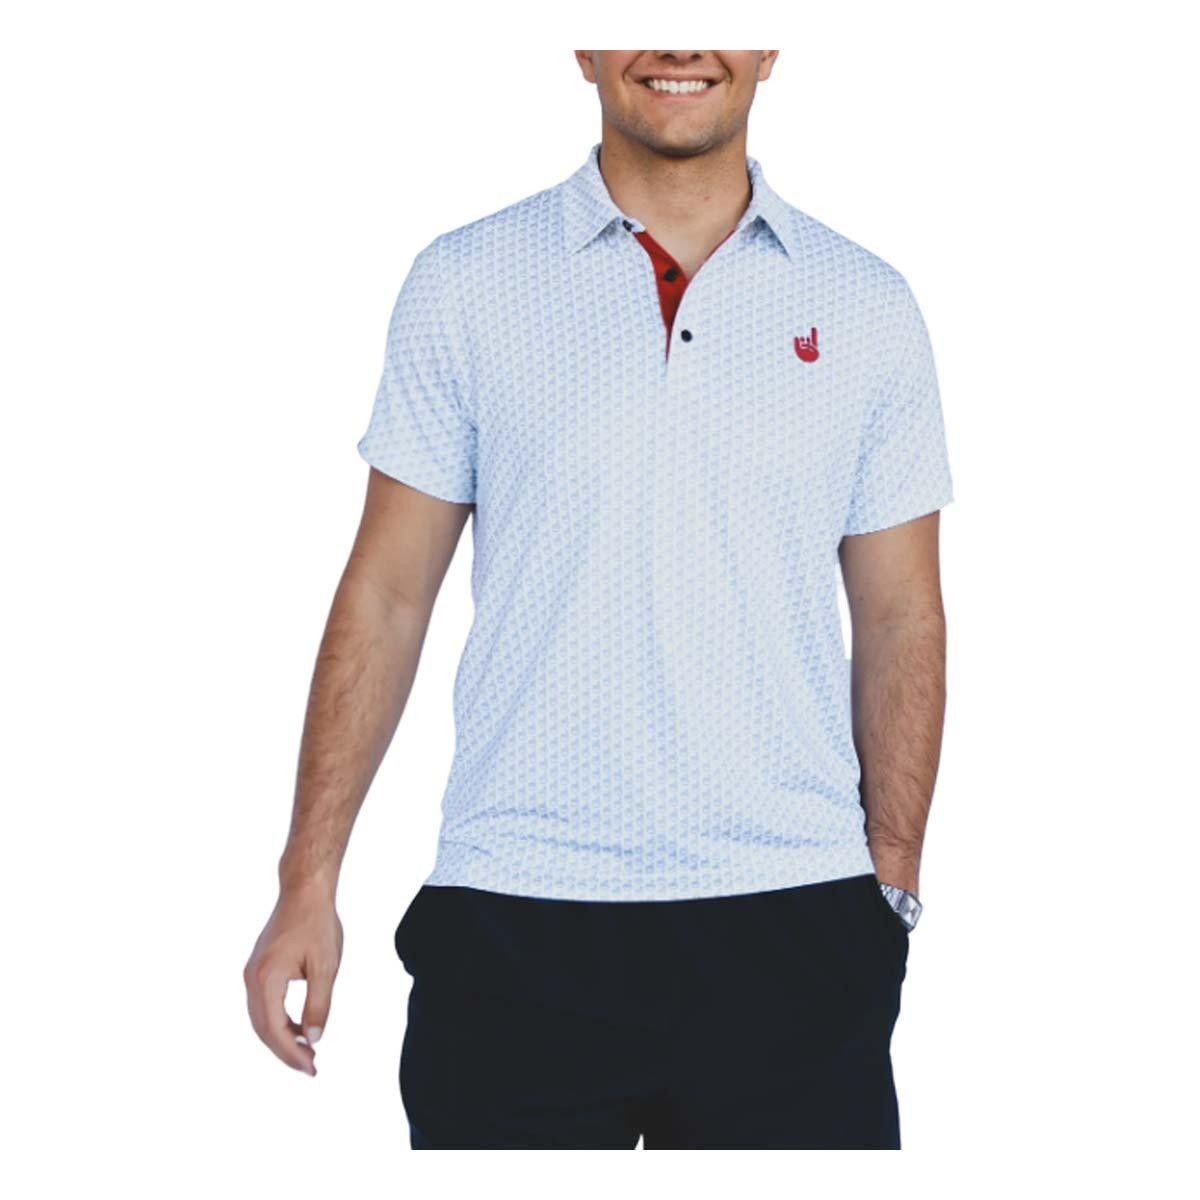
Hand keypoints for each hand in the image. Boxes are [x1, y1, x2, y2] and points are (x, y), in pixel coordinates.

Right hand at [244, 887, 343, 1075]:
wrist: (304, 891)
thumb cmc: (318, 924)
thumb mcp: (325, 967)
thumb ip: (319, 1005)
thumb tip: (313, 1039)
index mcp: (265, 979)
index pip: (274, 1029)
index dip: (291, 1053)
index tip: (311, 1068)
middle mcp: (251, 978)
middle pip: (263, 1028)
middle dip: (285, 1051)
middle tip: (310, 1067)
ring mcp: (251, 972)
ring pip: (261, 1018)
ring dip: (281, 1037)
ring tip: (306, 1051)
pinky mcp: (257, 967)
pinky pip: (263, 1004)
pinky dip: (278, 1020)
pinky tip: (299, 1027)